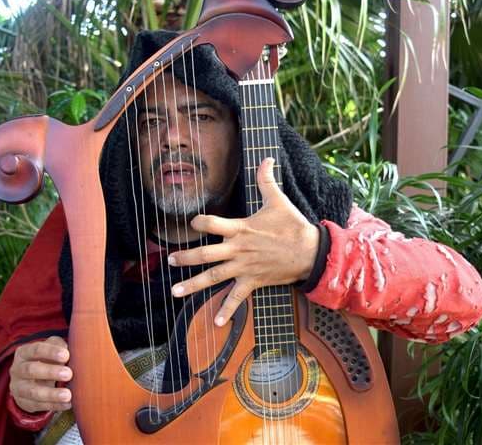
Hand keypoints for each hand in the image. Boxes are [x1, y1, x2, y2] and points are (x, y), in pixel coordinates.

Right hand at [9, 336, 72, 412]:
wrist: (29, 379)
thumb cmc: (44, 359)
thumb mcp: (49, 348)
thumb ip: (58, 345)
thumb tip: (69, 351)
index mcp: (23, 353)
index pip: (35, 350)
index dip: (50, 352)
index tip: (66, 355)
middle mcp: (17, 370)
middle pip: (31, 370)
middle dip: (50, 372)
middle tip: (68, 374)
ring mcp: (18, 388)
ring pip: (32, 392)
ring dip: (51, 394)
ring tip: (68, 395)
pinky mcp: (23, 403)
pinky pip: (38, 405)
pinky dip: (54, 405)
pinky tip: (67, 404)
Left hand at [168, 157, 318, 325]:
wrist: (311, 252)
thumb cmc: (293, 226)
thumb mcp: (278, 200)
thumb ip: (267, 179)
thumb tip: (266, 158)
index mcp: (240, 228)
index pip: (211, 223)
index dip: (199, 221)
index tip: (192, 223)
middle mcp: (237, 249)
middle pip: (205, 254)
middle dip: (185, 257)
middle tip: (170, 259)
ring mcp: (244, 267)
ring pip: (213, 277)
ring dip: (193, 285)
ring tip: (175, 291)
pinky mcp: (252, 281)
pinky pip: (236, 298)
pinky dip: (227, 311)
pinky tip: (216, 323)